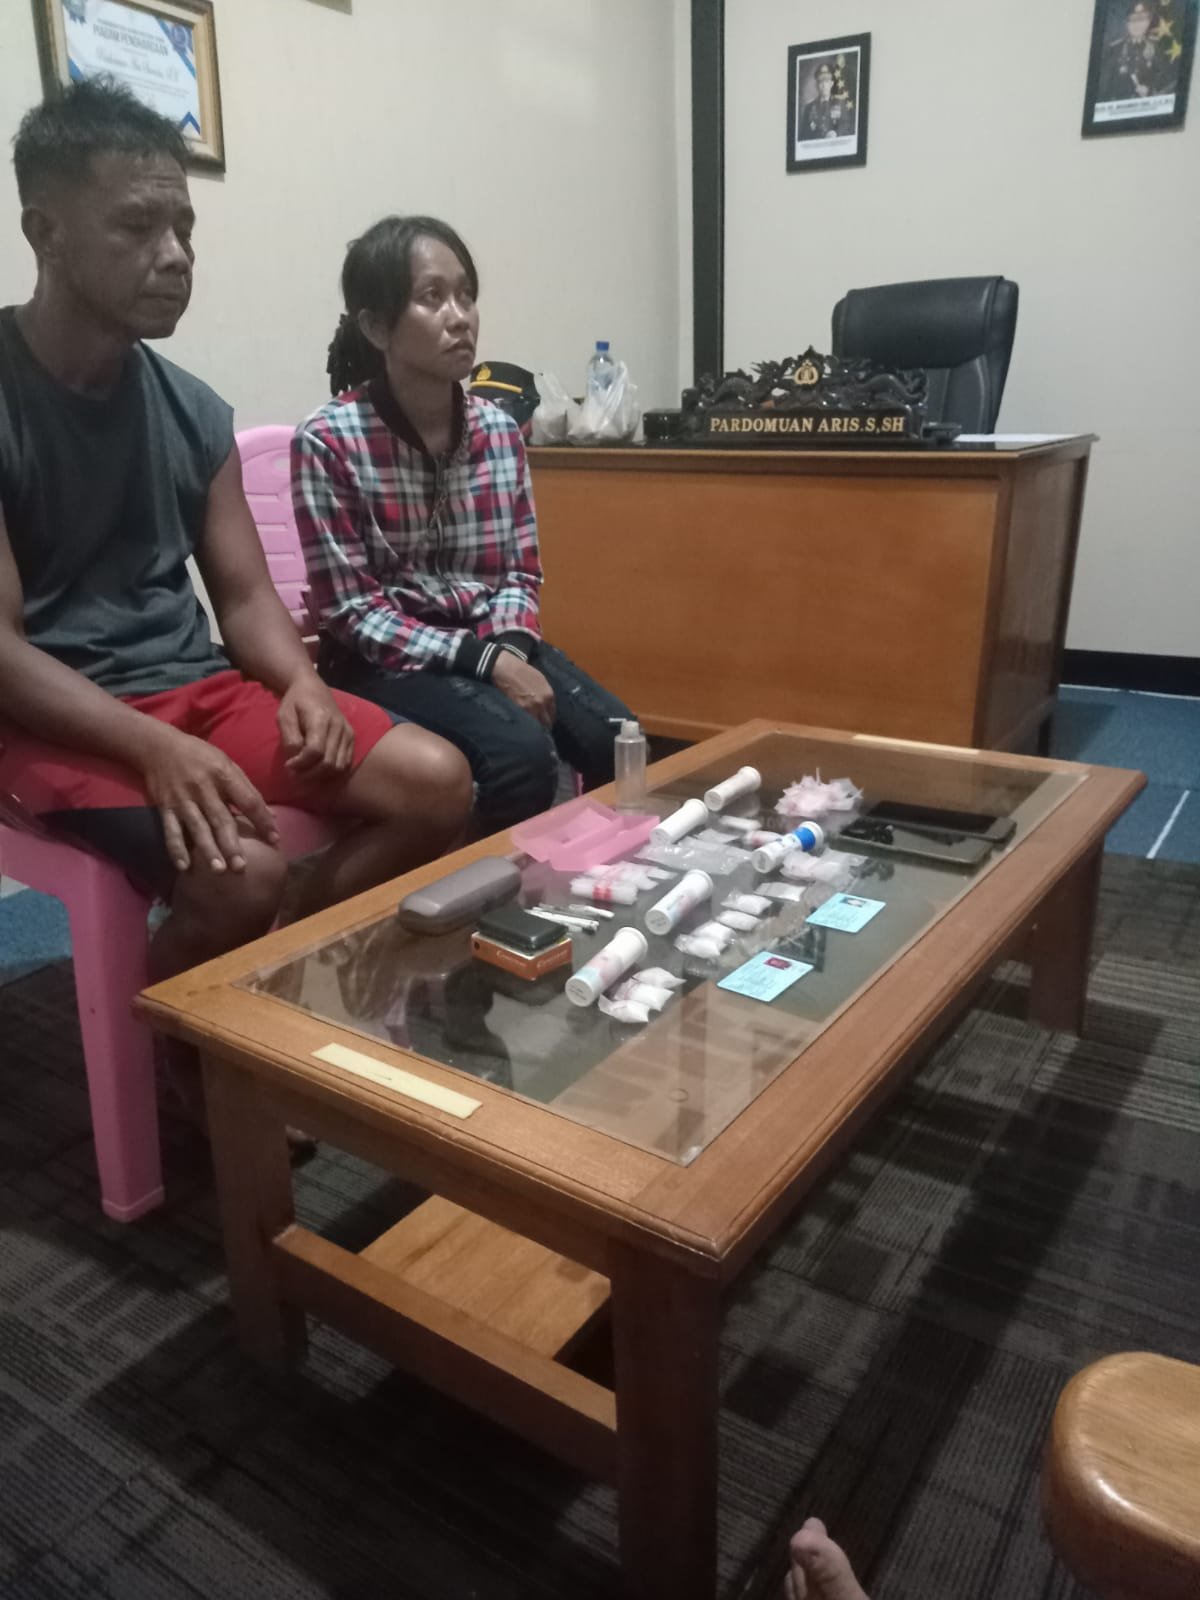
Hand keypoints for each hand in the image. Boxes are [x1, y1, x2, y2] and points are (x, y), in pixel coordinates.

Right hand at [136, 723, 278, 873]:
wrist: (158, 747)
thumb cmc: (200, 756)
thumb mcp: (227, 763)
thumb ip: (247, 789)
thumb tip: (271, 816)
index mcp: (223, 774)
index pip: (247, 800)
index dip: (262, 820)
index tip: (274, 840)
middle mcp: (203, 788)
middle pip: (220, 819)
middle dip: (231, 844)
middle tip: (241, 867)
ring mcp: (182, 800)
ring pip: (197, 828)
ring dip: (208, 850)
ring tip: (218, 870)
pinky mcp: (165, 808)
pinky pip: (171, 831)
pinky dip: (176, 849)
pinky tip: (184, 867)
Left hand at [277, 673, 354, 778]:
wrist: (312, 688)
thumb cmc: (295, 702)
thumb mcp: (284, 716)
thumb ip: (289, 738)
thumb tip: (296, 759)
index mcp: (321, 719)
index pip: (315, 751)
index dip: (300, 764)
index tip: (287, 766)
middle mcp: (339, 727)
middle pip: (328, 763)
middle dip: (309, 774)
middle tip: (294, 774)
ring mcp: (348, 733)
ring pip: (338, 767)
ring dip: (320, 776)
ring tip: (304, 773)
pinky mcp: (351, 738)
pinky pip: (345, 764)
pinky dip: (331, 772)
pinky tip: (317, 769)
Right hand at [493, 651, 554, 726]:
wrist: (506, 669)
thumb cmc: (522, 671)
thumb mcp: (540, 680)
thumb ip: (546, 693)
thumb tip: (546, 704)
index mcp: (549, 695)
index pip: (553, 714)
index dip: (549, 718)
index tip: (545, 721)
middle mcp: (542, 703)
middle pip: (547, 722)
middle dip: (544, 725)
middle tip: (540, 729)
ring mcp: (531, 708)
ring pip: (537, 725)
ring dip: (535, 728)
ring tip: (532, 730)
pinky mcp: (519, 710)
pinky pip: (527, 723)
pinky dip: (526, 725)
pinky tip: (524, 726)